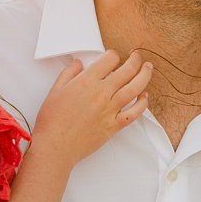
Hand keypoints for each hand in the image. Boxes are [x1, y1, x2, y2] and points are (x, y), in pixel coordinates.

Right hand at [32, 51, 151, 163]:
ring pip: (136, 88)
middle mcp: (101, 93)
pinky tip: (144, 96)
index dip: (114, 55)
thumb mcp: (55, 91)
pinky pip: (135, 112)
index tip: (114, 57)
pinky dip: (143, 103)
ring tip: (148, 68)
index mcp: (86, 81)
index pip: (109, 60)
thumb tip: (78, 63)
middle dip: (135, 60)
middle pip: (127, 70)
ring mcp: (110, 109)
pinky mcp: (115, 125)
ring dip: (145, 75)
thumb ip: (68, 73)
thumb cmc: (52, 120)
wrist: (55, 146)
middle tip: (137, 56)